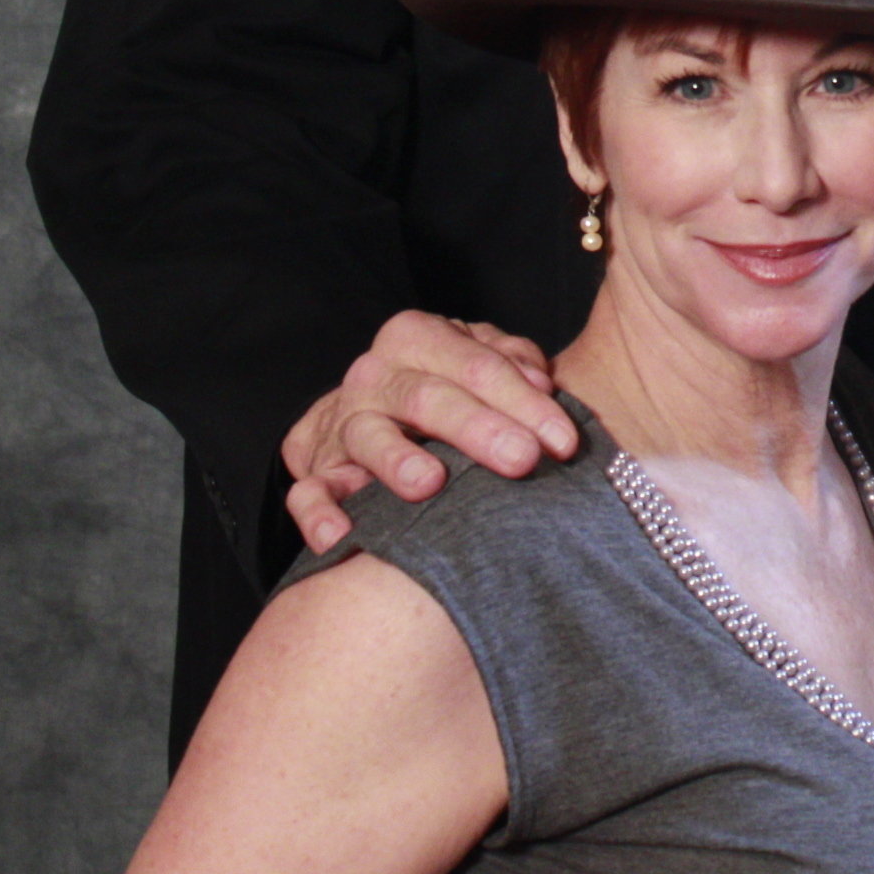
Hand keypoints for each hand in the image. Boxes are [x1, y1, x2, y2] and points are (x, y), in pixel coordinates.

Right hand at [281, 311, 576, 552]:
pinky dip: (319, 513)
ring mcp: (344, 423)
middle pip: (429, 399)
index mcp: (418, 338)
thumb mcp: (482, 360)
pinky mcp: (318, 471)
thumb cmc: (449, 385)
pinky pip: (309, 492)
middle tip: (523, 460)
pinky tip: (341, 534)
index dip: (526, 402)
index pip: (479, 366)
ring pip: (369, 437)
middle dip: (479, 429)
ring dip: (398, 460)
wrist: (373, 412)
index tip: (565, 441)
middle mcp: (376, 375)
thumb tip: (541, 382)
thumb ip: (514, 362)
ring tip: (430, 483)